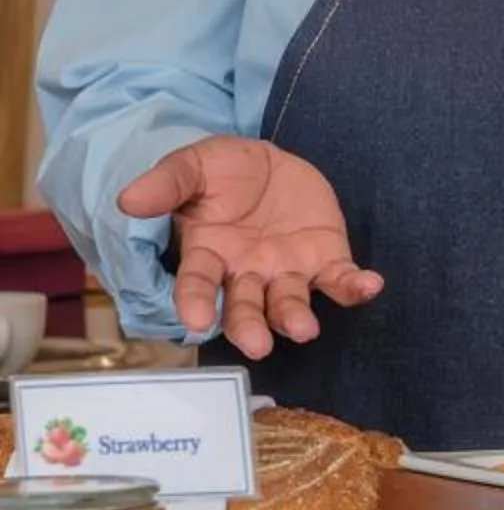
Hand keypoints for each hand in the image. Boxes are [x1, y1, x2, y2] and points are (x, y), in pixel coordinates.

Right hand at [116, 136, 382, 357]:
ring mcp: (286, 270)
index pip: (197, 283)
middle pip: (244, 306)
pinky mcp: (324, 260)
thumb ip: (167, 183)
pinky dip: (354, 287)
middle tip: (257, 345)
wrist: (267, 163)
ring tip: (305, 330)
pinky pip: (339, 279)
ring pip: (289, 303)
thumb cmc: (222, 171)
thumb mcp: (194, 165)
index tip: (194, 321)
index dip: (195, 301)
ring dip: (296, 317)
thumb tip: (127, 200)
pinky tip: (369, 286)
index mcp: (208, 253)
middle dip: (248, 326)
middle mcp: (245, 272)